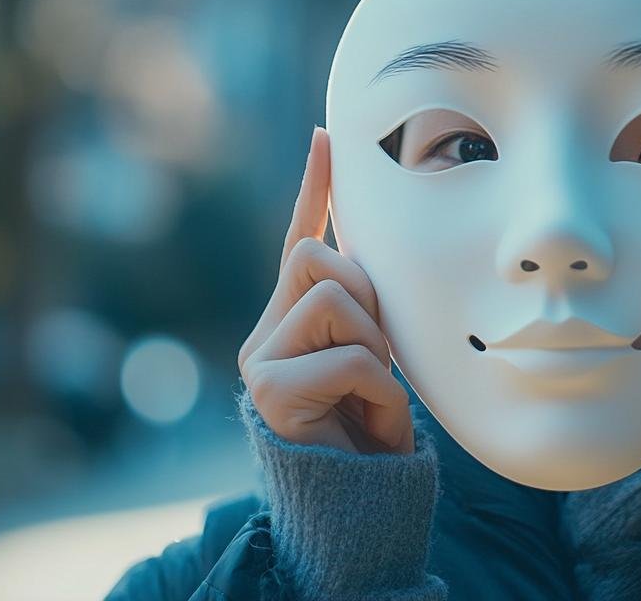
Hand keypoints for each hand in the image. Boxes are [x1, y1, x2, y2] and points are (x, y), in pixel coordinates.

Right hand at [237, 126, 415, 455]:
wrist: (357, 503)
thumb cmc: (370, 430)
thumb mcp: (375, 355)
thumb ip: (367, 308)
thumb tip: (378, 257)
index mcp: (291, 318)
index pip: (301, 239)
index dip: (315, 187)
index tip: (327, 136)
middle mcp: (264, 333)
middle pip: (318, 259)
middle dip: (365, 298)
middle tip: (375, 355)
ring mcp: (260, 360)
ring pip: (335, 300)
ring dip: (374, 347)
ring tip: (372, 394)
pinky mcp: (270, 390)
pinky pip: (351, 357)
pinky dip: (380, 390)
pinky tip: (371, 421)